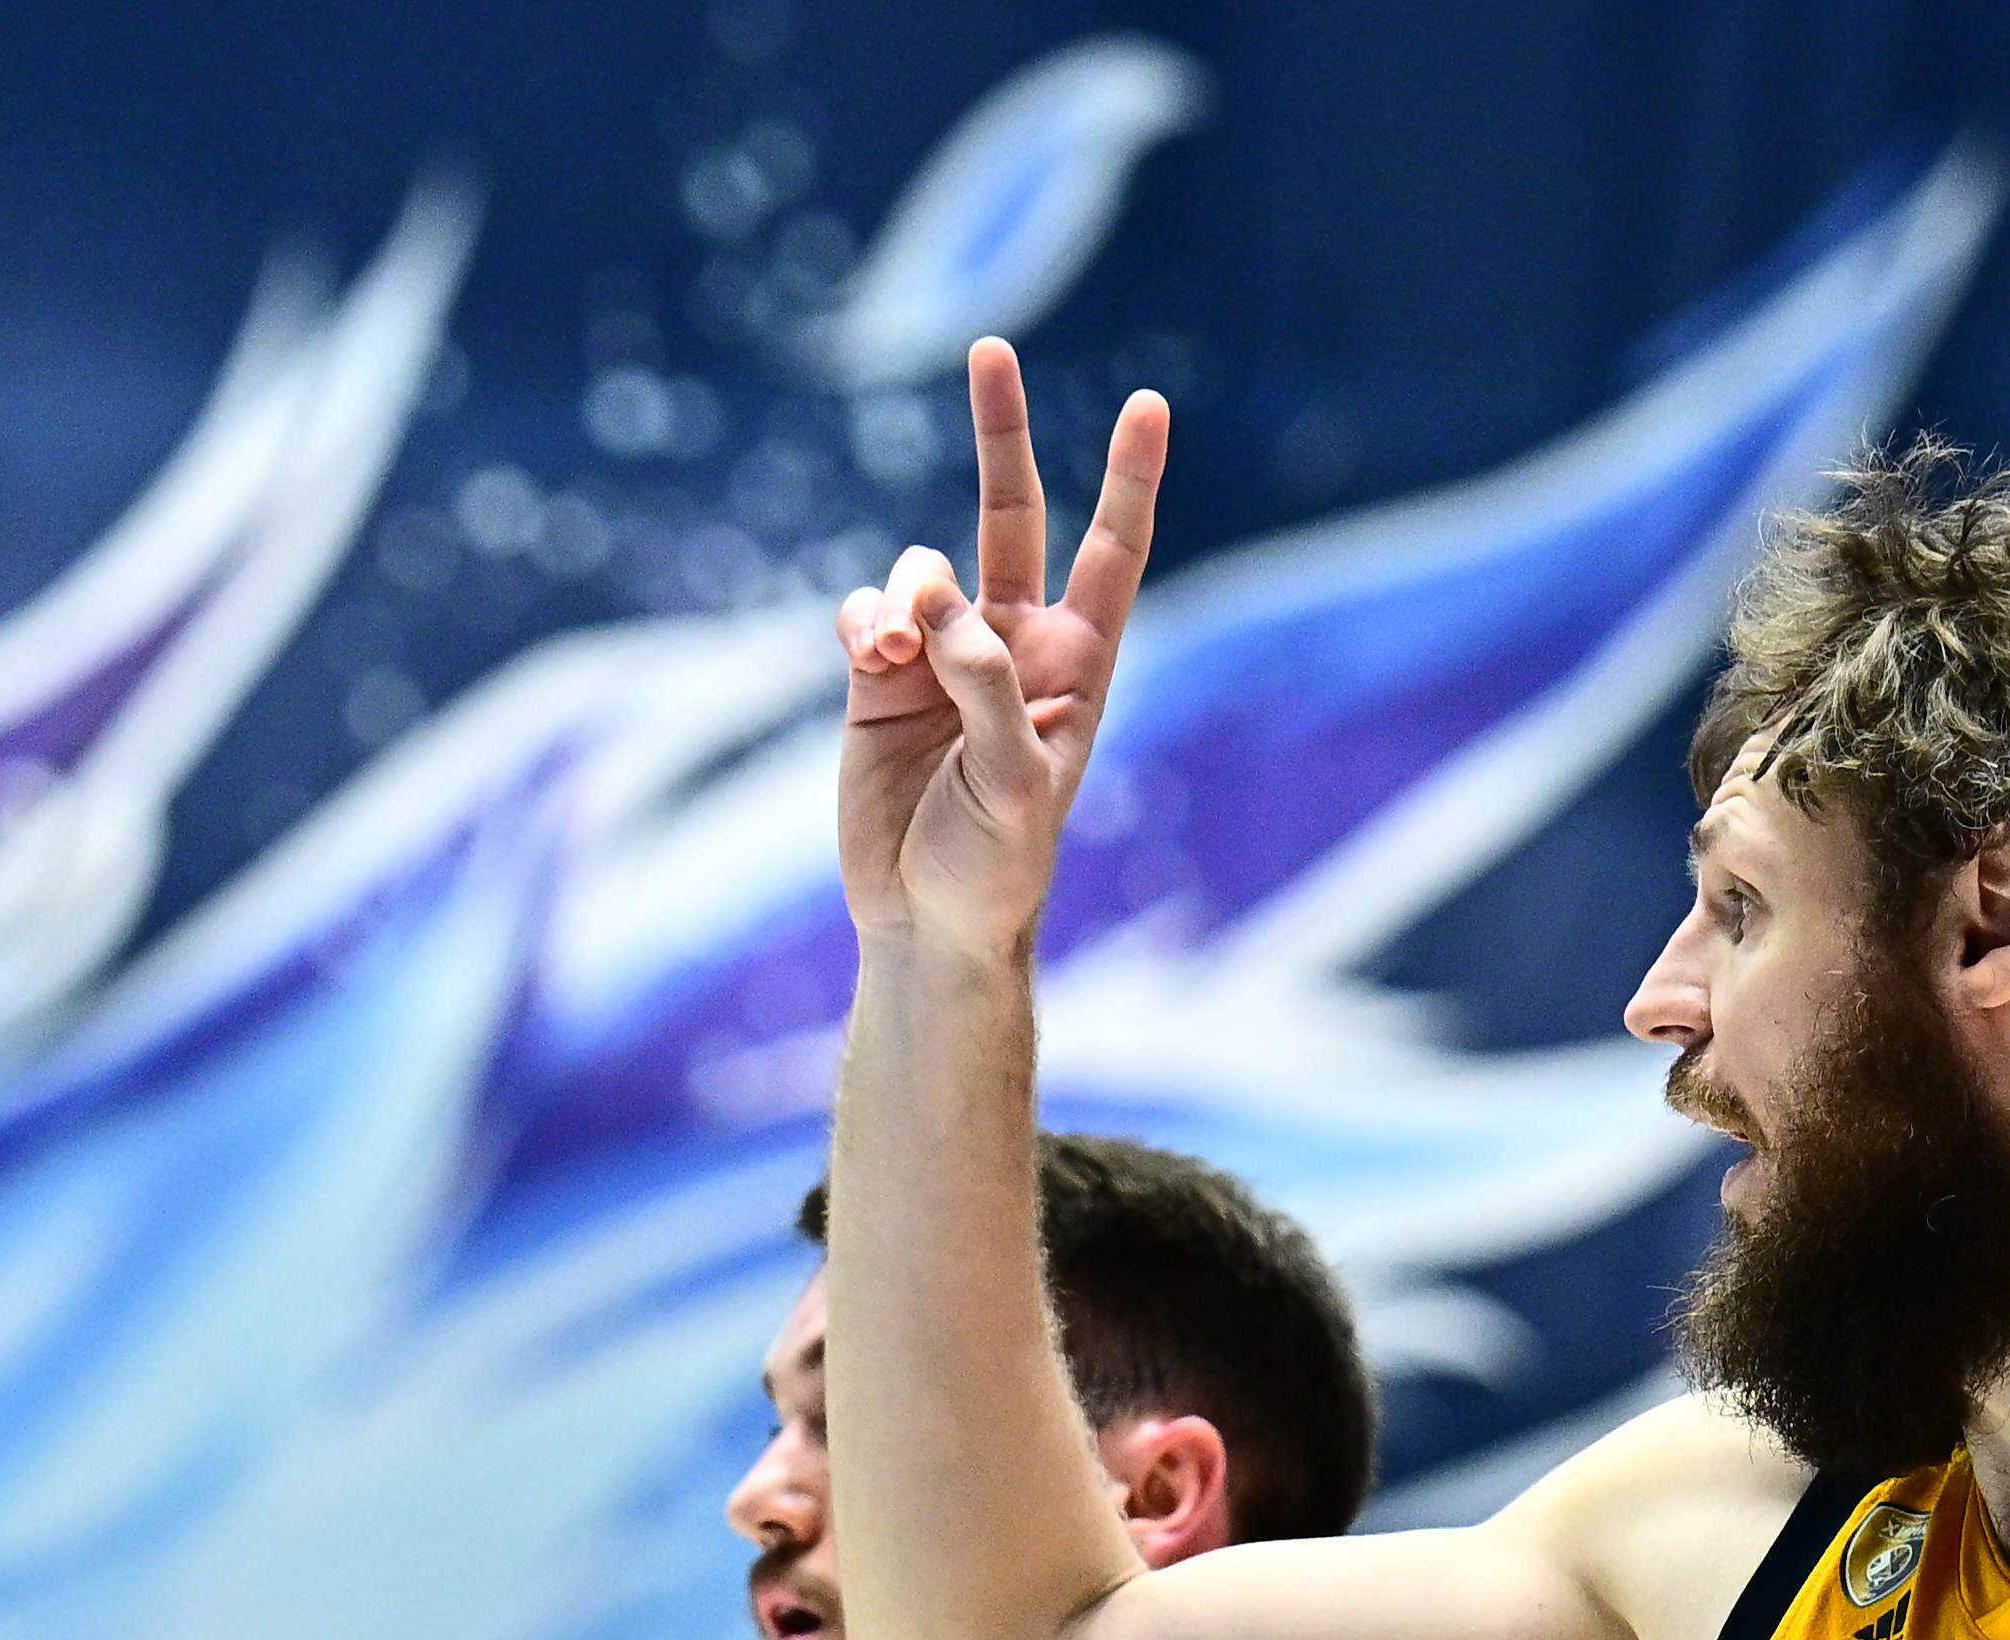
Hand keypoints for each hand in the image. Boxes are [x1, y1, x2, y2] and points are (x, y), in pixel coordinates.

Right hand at [833, 340, 1170, 962]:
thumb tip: (937, 600)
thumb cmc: (996, 866)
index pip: (1112, 553)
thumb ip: (984, 684)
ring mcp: (944, 655)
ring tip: (893, 660)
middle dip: (1000, 434)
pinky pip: (867, 610)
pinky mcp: (881, 677)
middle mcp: (1014, 645)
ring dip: (903, 596)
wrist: (925, 922)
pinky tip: (866, 660)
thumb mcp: (1014, 782)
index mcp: (1078, 666)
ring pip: (921, 570)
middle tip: (990, 348)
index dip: (1128, 480)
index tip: (1148, 404)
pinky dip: (862, 621)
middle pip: (1012, 514)